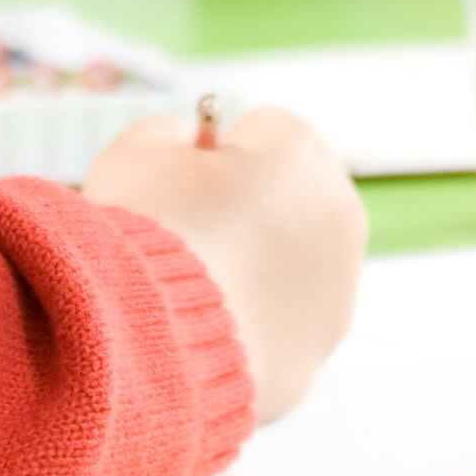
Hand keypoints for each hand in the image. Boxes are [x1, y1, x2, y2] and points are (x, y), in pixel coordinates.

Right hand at [84, 104, 365, 423]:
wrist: (153, 337)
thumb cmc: (145, 235)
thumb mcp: (137, 154)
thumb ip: (166, 134)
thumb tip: (184, 146)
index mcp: (301, 153)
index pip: (262, 132)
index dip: (211, 154)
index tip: (182, 183)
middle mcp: (338, 212)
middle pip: (287, 194)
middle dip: (245, 207)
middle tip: (187, 235)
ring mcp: (338, 285)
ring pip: (291, 260)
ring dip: (253, 266)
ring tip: (195, 285)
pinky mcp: (321, 343)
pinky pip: (284, 319)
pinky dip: (253, 320)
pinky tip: (208, 328)